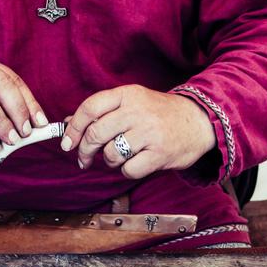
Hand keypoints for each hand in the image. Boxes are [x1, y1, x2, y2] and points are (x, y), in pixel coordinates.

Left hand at [61, 86, 216, 178]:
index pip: (90, 108)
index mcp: (128, 95)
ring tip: (121, 156)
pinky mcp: (159, 154)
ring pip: (111, 154)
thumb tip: (68, 123)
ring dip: (110, 161)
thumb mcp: (132, 103)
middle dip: (85, 151)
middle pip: (96, 133)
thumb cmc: (160, 113)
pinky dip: (127, 171)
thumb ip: (102, 111)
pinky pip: (129, 170)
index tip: (67, 143)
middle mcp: (137, 111)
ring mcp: (149, 132)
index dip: (73, 128)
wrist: (199, 121)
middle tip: (84, 159)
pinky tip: (136, 163)